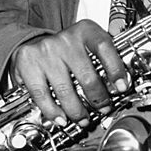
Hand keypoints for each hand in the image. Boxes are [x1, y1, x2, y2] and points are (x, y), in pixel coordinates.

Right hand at [11, 20, 128, 123]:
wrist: (34, 42)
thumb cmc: (68, 49)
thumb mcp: (88, 45)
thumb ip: (105, 59)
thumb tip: (121, 85)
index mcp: (85, 30)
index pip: (104, 47)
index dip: (115, 69)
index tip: (122, 88)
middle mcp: (66, 39)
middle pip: (87, 75)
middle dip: (98, 99)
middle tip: (103, 108)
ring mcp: (46, 51)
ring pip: (65, 90)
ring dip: (77, 111)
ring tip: (83, 119)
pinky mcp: (28, 63)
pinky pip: (42, 95)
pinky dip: (53, 111)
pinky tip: (61, 119)